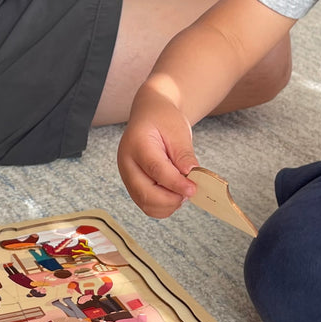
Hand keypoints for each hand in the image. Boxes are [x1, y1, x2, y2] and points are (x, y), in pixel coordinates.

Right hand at [117, 87, 198, 217]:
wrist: (150, 115)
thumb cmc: (163, 120)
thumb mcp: (178, 131)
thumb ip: (184, 155)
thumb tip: (192, 178)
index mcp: (137, 144)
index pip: (156, 170)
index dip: (176, 183)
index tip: (193, 189)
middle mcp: (127, 163)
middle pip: (145, 193)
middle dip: (171, 199)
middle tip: (190, 190)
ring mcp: (127, 176)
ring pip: (145, 204)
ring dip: (168, 205)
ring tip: (182, 190)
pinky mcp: (133, 186)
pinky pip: (147, 205)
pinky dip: (163, 206)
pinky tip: (174, 193)